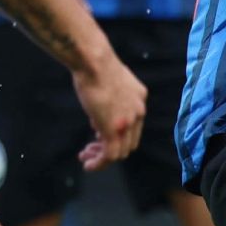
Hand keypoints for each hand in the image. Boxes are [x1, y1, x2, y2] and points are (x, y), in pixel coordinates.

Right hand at [72, 55, 146, 170]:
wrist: (94, 61)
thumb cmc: (95, 64)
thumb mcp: (109, 81)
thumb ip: (109, 98)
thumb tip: (98, 116)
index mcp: (140, 97)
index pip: (133, 125)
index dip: (117, 133)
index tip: (97, 132)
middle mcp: (139, 111)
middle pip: (129, 141)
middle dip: (109, 147)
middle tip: (91, 148)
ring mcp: (128, 122)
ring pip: (120, 152)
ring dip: (102, 157)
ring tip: (86, 157)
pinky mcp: (114, 130)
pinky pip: (110, 155)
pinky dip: (99, 163)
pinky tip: (88, 165)